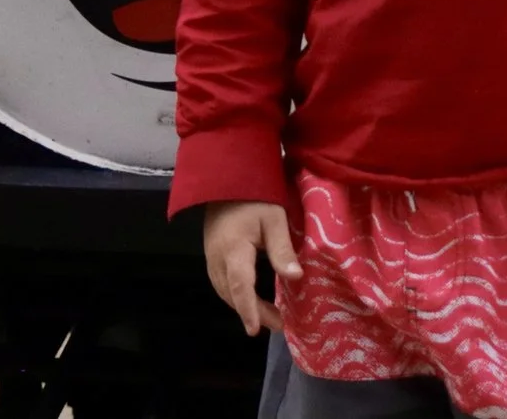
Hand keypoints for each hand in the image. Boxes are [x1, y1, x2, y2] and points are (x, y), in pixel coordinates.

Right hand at [202, 199, 301, 335]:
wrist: (226, 176)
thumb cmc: (254, 194)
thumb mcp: (274, 218)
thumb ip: (282, 249)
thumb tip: (295, 277)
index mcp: (234, 249)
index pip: (240, 286)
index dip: (249, 310)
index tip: (257, 330)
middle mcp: (217, 257)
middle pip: (231, 293)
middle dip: (252, 312)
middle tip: (278, 324)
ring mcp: (211, 255)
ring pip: (223, 290)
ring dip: (242, 305)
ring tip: (265, 316)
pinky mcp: (211, 251)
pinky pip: (220, 281)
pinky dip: (234, 294)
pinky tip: (247, 297)